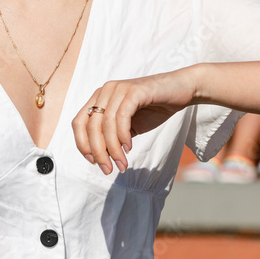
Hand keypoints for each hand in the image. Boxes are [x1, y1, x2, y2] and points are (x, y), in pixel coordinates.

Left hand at [72, 68, 197, 174]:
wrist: (181, 90)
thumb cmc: (155, 108)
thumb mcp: (129, 126)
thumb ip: (113, 137)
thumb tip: (100, 158)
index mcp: (99, 98)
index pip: (78, 123)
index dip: (82, 145)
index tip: (94, 162)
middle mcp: (105, 91)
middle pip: (91, 126)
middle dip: (98, 152)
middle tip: (108, 169)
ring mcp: (119, 89)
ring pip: (106, 124)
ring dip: (113, 149)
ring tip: (122, 163)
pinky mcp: (134, 91)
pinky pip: (122, 117)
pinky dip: (123, 135)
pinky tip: (129, 147)